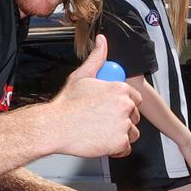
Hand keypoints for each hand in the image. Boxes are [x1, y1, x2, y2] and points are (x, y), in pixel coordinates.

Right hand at [51, 35, 141, 157]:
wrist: (55, 127)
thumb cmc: (66, 104)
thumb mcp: (81, 76)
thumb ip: (96, 58)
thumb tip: (102, 41)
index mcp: (119, 89)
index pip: (134, 98)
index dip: (124, 104)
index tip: (112, 109)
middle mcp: (125, 105)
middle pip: (135, 116)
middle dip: (123, 120)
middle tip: (103, 122)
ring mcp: (124, 125)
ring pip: (132, 133)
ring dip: (121, 135)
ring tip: (101, 132)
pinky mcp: (120, 143)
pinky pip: (126, 148)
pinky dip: (117, 149)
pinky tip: (103, 143)